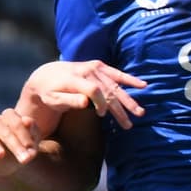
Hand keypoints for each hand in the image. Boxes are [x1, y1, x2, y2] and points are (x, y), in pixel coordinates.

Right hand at [0, 109, 40, 168]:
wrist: (9, 164)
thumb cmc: (22, 147)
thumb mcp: (31, 142)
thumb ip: (32, 132)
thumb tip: (27, 121)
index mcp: (9, 117)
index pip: (15, 121)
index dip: (23, 134)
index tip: (30, 148)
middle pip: (3, 130)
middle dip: (14, 145)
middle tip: (24, 160)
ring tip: (0, 156)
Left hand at [20, 59, 145, 132]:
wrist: (46, 75)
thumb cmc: (49, 92)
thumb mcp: (53, 99)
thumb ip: (69, 101)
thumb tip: (86, 104)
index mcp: (76, 79)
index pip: (94, 91)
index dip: (101, 103)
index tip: (102, 116)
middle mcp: (87, 71)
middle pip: (108, 90)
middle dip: (120, 108)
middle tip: (129, 123)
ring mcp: (94, 68)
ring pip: (115, 85)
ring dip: (128, 100)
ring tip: (140, 113)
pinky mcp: (99, 66)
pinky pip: (116, 73)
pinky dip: (130, 80)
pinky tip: (143, 85)